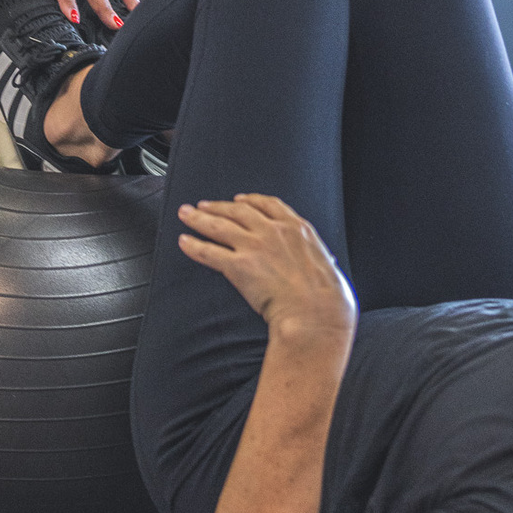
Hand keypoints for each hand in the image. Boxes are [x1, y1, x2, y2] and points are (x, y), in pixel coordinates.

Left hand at [177, 196, 357, 341]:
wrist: (316, 313)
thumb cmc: (328, 298)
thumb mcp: (327, 265)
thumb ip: (317, 258)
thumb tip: (323, 265)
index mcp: (297, 228)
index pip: (268, 204)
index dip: (249, 200)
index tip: (239, 199)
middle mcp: (273, 231)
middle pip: (238, 210)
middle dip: (218, 205)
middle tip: (204, 204)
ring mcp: (254, 246)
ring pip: (219, 225)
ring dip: (199, 218)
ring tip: (186, 214)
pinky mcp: (239, 266)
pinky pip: (210, 252)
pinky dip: (194, 246)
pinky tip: (184, 242)